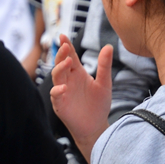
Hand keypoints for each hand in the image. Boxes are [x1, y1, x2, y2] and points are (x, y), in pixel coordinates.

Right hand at [49, 35, 111, 161]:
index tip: (63, 36)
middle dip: (61, 54)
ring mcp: (62, 91)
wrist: (96, 126)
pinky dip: (57, 90)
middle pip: (61, 63)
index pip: (70, 56)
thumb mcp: (105, 84)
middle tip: (64, 45)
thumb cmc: (99, 104)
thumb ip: (104, 66)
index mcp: (77, 73)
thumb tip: (109, 46)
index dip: (66, 46)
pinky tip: (63, 88)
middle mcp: (68, 80)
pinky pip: (55, 95)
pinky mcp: (60, 104)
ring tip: (68, 62)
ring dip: (59, 68)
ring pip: (56, 76)